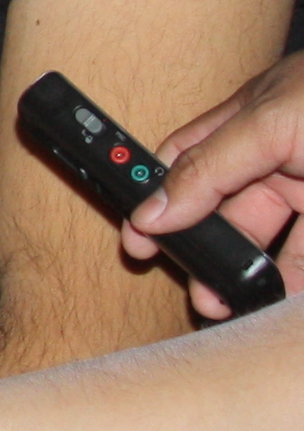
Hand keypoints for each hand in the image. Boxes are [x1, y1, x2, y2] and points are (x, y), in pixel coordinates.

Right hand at [131, 47, 303, 312]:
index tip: (141, 244)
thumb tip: (154, 210)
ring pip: (282, 249)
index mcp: (254, 121)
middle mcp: (285, 159)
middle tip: (203, 295)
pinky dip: (297, 285)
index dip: (161, 201)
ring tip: (239, 309)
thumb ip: (211, 166)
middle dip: (212, 256)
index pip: (190, 162)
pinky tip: (285, 305)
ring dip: (256, 281)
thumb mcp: (272, 123)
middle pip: (232, 215)